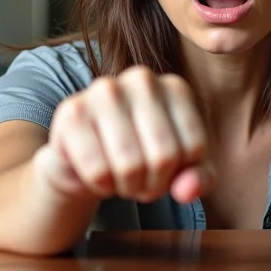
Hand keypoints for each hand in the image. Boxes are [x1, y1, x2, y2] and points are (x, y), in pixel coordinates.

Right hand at [32, 66, 214, 204]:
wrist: (85, 159)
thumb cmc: (141, 158)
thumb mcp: (181, 171)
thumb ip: (198, 180)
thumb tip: (188, 191)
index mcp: (175, 88)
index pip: (193, 148)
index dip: (179, 176)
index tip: (164, 174)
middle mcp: (142, 79)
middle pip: (163, 156)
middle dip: (152, 185)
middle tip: (139, 183)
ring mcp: (104, 90)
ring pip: (130, 165)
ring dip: (126, 188)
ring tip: (120, 179)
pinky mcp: (72, 111)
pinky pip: (97, 170)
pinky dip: (100, 186)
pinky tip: (98, 176)